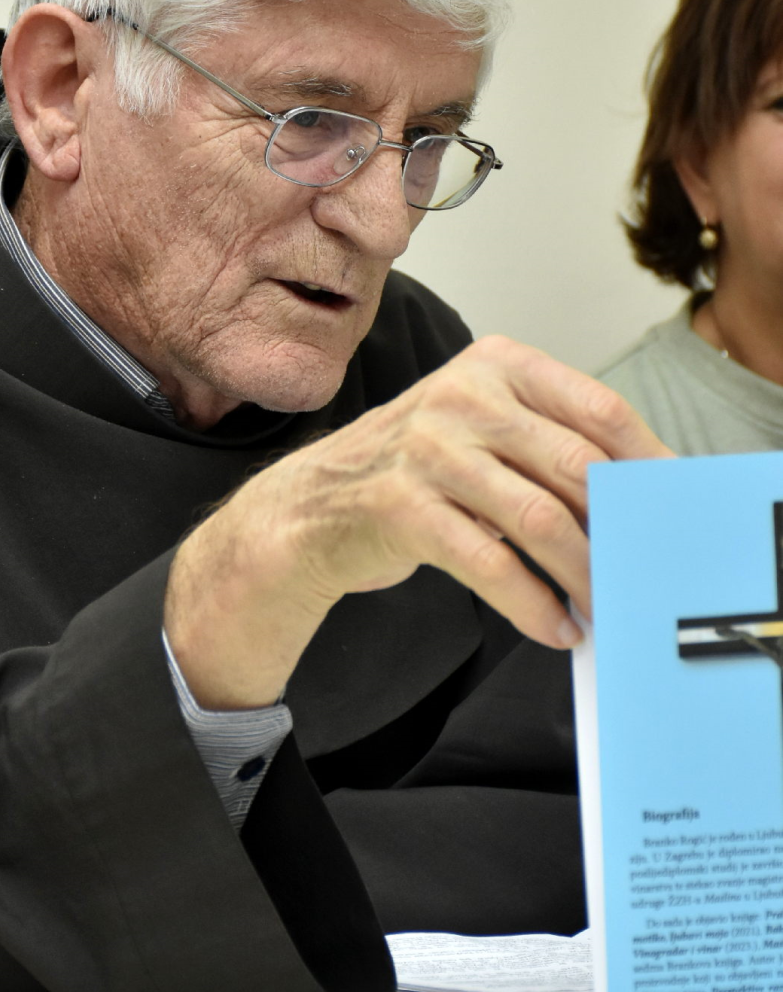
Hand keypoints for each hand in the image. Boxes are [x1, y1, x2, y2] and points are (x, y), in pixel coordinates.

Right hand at [163, 334, 669, 707]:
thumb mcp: (483, 430)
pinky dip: (532, 604)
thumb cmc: (417, 469)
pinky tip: (554, 627)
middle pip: (577, 466)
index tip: (678, 505)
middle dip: (621, 528)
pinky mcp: (402, 506)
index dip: (649, 461)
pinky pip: (489, 563)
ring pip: (539, 519)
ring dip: (583, 574)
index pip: (598, 408)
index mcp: (496, 365)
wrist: (312, 504)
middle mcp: (463, 396)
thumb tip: (645, 498)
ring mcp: (429, 448)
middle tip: (647, 569)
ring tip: (604, 607)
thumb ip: (552, 446)